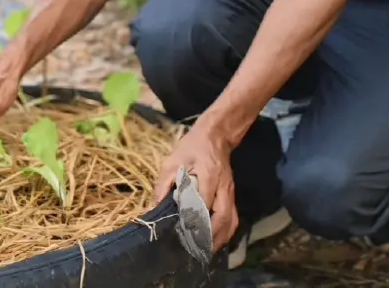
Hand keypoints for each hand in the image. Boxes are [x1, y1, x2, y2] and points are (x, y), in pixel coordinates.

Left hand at [155, 123, 238, 252]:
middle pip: (222, 217)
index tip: (181, 233)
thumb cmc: (192, 147)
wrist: (215, 137)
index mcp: (208, 175)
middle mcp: (223, 187)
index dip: (193, 221)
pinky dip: (225, 233)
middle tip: (195, 250)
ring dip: (219, 239)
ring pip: (231, 221)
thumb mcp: (172, 161)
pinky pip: (233, 219)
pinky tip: (214, 242)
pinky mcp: (232, 196)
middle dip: (209, 237)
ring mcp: (230, 192)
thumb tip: (155, 207)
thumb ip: (164, 184)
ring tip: (204, 252)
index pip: (203, 203)